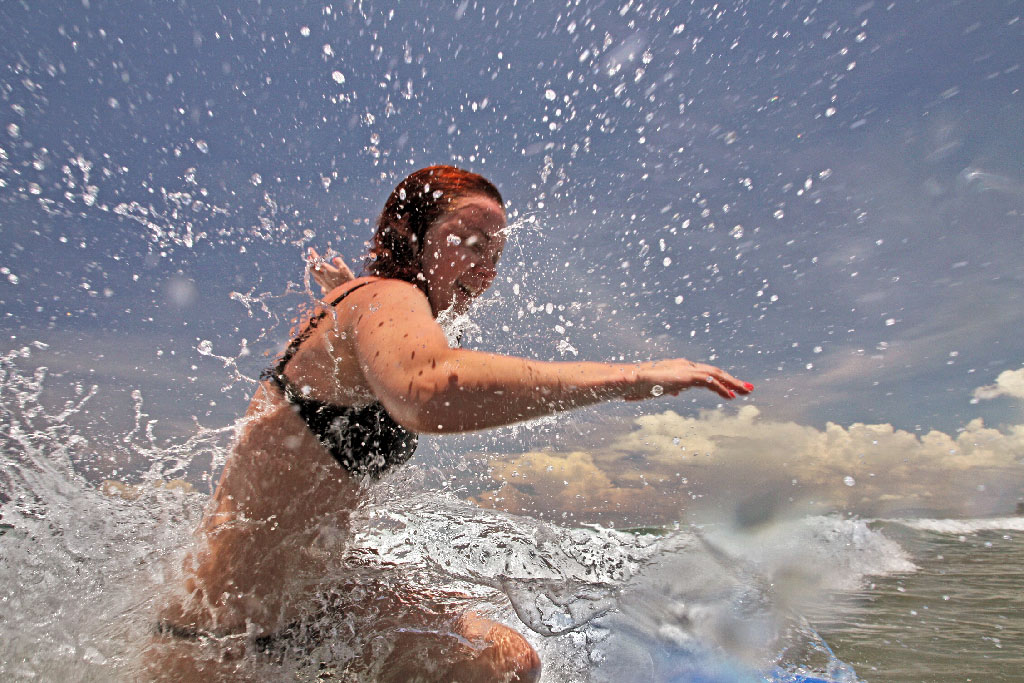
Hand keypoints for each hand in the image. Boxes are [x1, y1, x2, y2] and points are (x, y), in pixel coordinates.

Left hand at [307, 247, 354, 296]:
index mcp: (327, 271)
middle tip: (309, 258)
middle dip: (311, 263)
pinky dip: (318, 279)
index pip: (317, 261)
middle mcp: (323, 278)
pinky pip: (320, 284)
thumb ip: (339, 263)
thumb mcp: (345, 269)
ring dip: (313, 271)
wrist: (348, 297)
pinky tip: (321, 280)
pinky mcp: (326, 291)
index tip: (310, 249)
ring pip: (315, 277)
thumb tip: (334, 258)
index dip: (313, 255)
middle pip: (313, 269)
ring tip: (313, 267)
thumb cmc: (348, 282)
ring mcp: (324, 285)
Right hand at [623, 359, 753, 400]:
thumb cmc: (639, 384)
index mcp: (680, 367)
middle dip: (732, 380)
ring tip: (747, 391)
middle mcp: (686, 365)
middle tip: (747, 388)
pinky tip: (731, 396)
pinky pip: (710, 382)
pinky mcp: (687, 376)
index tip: (731, 390)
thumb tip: (674, 392)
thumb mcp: (657, 388)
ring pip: (717, 375)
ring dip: (733, 383)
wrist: (630, 380)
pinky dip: (722, 388)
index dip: (720, 380)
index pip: (705, 373)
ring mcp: (687, 369)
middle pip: (715, 372)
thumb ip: (668, 388)